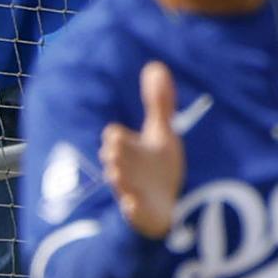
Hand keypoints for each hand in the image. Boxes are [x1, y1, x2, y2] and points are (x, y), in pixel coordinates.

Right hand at [103, 58, 184, 237]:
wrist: (164, 204)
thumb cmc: (157, 166)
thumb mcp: (161, 133)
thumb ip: (158, 103)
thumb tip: (156, 65)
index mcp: (128, 149)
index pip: (116, 138)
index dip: (116, 136)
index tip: (116, 134)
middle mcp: (125, 169)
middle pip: (115, 159)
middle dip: (114, 155)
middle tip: (113, 152)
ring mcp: (131, 190)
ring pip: (120, 183)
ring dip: (118, 178)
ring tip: (117, 174)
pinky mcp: (140, 212)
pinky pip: (133, 211)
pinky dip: (131, 208)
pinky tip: (132, 204)